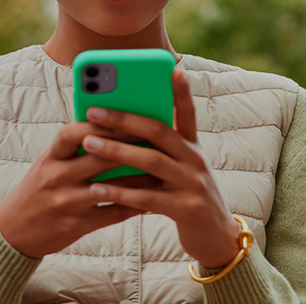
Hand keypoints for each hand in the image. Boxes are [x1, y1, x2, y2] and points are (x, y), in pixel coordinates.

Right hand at [0, 122, 145, 258]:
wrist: (15, 230)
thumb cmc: (38, 189)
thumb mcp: (48, 163)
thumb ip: (73, 147)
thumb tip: (108, 125)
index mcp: (50, 158)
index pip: (72, 132)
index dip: (97, 124)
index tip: (122, 117)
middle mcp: (56, 178)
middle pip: (98, 158)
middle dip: (129, 147)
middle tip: (155, 139)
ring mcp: (67, 202)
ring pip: (111, 187)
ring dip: (139, 178)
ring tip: (162, 170)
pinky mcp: (77, 225)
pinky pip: (112, 213)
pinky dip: (134, 206)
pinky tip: (152, 200)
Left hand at [79, 68, 241, 267]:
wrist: (216, 238)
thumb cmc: (187, 196)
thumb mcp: (181, 169)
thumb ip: (160, 150)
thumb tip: (121, 129)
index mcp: (193, 147)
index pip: (188, 113)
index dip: (182, 91)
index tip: (174, 68)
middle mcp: (196, 160)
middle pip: (159, 132)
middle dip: (125, 119)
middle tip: (94, 110)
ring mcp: (193, 184)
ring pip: (151, 161)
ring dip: (117, 151)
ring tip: (89, 143)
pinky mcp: (186, 209)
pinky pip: (147, 198)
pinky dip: (120, 192)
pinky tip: (96, 188)